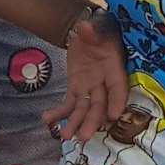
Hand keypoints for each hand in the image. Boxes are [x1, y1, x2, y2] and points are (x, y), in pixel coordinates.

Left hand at [44, 11, 127, 144]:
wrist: (89, 32)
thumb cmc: (99, 31)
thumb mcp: (97, 29)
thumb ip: (92, 32)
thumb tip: (85, 27)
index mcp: (114, 69)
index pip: (118, 88)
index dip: (117, 101)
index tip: (114, 116)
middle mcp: (104, 83)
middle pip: (100, 104)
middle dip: (92, 121)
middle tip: (85, 137)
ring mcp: (90, 87)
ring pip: (84, 108)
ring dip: (75, 122)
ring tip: (65, 136)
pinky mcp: (76, 88)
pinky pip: (68, 103)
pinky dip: (59, 112)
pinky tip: (47, 120)